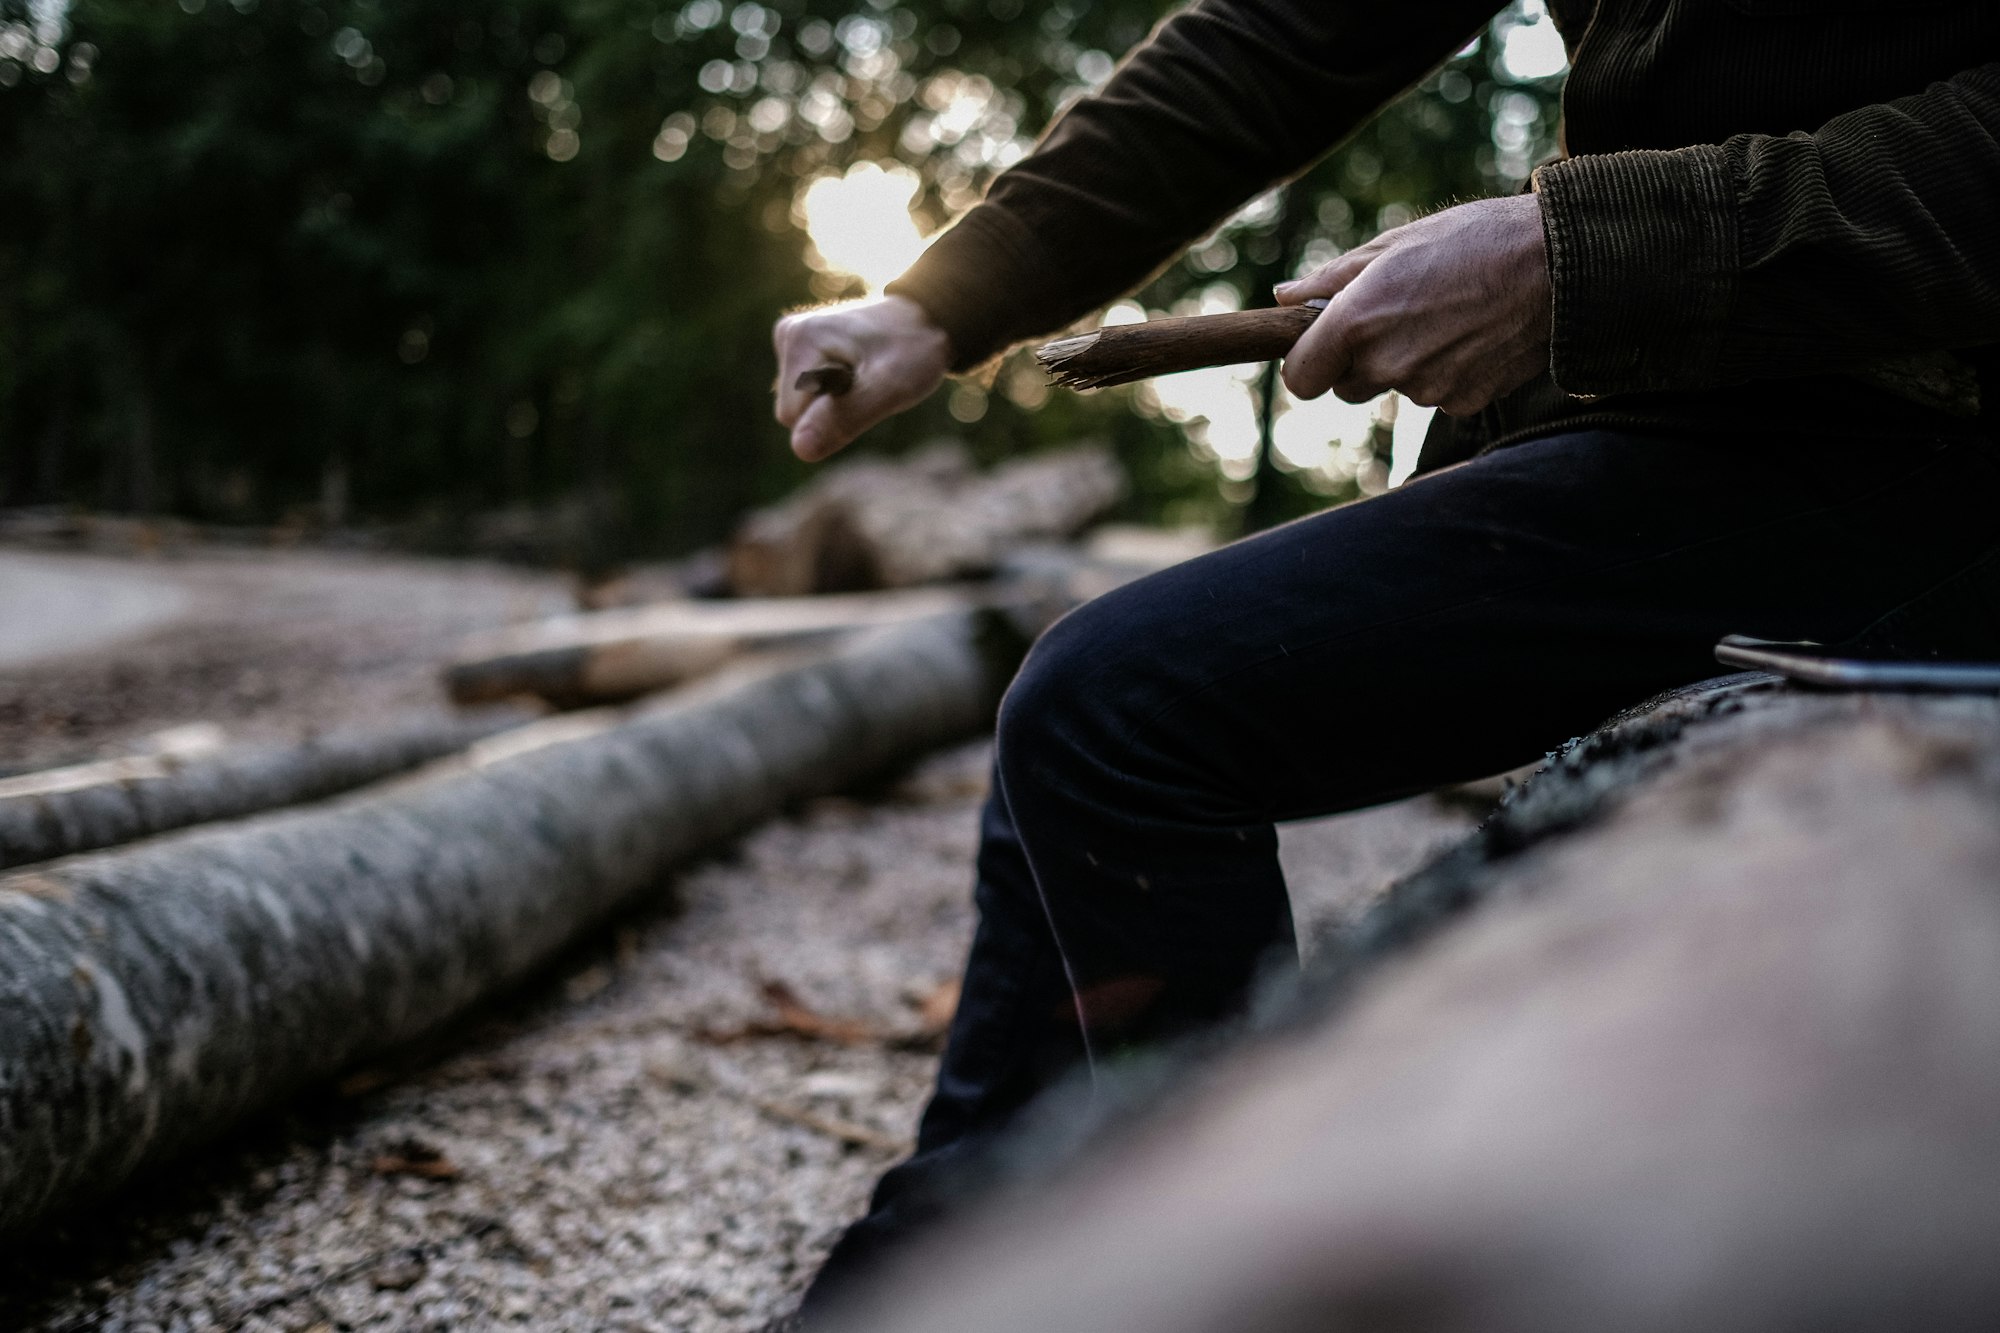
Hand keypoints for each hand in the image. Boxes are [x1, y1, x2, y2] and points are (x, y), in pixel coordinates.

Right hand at [772, 295, 952, 461]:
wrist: (923, 324)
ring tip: (863, 373)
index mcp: (801, 338)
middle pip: (791, 413)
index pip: (792, 416)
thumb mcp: (890, 388)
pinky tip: (854, 371)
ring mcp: (790, 341)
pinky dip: (831, 394)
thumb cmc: (912, 353)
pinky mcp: (798, 350)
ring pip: (799, 407)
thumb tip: (800, 449)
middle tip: (867, 382)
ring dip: (833, 404)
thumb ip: (844, 418)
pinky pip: (805, 396)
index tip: (866, 384)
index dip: (833, 415)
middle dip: (831, 410)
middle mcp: (788, 334)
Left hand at [1274, 194, 1550, 415]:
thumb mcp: (1395, 244)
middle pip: (1348, 386)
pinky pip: (1438, 395)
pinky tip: (1475, 333)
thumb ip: (1331, 279)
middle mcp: (1386, 364)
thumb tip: (1284, 297)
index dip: (1308, 363)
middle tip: (1401, 314)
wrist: (1559, 262)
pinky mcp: (1464, 403)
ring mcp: (1427, 390)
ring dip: (1409, 362)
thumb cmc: (1473, 240)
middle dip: (1361, 359)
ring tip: (1448, 313)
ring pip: (1396, 387)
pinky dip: (1449, 372)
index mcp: (1356, 322)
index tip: (1322, 346)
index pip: (1301, 379)